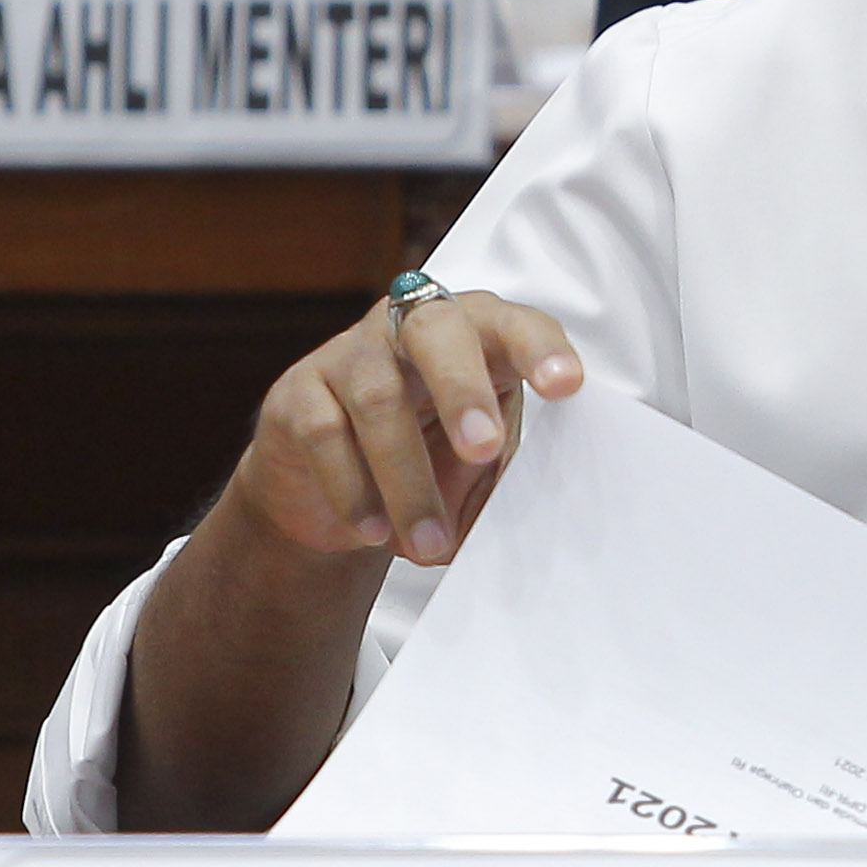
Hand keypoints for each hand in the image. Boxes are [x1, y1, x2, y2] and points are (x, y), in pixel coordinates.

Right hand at [227, 285, 583, 568]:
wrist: (326, 490)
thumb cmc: (427, 458)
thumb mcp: (476, 464)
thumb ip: (505, 475)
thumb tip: (541, 520)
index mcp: (477, 334)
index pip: (515, 323)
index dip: (540, 349)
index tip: (566, 386)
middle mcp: (412, 326)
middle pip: (438, 332)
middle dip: (463, 389)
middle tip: (484, 448)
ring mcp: (351, 353)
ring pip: (379, 398)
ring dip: (408, 480)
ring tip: (429, 542)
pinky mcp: (300, 392)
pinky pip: (325, 433)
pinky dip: (353, 490)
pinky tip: (372, 530)